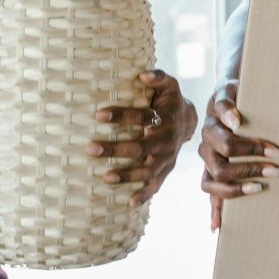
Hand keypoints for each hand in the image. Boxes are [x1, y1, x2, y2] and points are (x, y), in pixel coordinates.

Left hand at [88, 69, 197, 206]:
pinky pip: (155, 186)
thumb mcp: (170, 85)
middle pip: (140, 147)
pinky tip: (128, 203)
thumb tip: (142, 74)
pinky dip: (144, 195)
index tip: (99, 114)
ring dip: (127, 175)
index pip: (142, 117)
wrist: (188, 121)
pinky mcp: (164, 171)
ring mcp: (165, 159)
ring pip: (146, 169)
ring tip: (105, 177)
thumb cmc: (170, 101)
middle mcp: (165, 141)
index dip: (122, 116)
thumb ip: (158, 77)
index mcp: (164, 119)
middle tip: (90, 148)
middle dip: (115, 149)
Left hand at [199, 81, 278, 230]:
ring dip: (251, 151)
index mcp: (210, 164)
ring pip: (225, 146)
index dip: (224, 200)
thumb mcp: (233, 166)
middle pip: (222, 170)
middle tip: (277, 171)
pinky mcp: (219, 101)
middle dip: (251, 173)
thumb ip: (226, 191)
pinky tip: (238, 121)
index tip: (244, 205)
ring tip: (277, 152)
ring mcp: (211, 125)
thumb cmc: (238, 138)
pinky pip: (222, 109)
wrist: (233, 93)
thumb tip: (214, 230)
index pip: (210, 188)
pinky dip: (229, 116)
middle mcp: (207, 147)